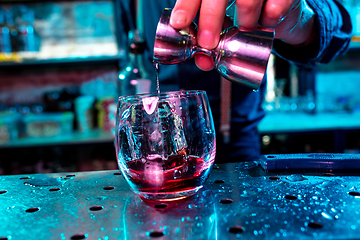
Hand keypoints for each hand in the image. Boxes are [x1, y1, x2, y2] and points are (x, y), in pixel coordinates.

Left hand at [169, 0, 314, 70]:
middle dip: (210, 20)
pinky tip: (266, 22)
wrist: (281, 6)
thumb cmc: (246, 13)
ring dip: (245, 24)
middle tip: (208, 43)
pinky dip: (268, 22)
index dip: (186, 6)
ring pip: (247, 2)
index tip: (179, 23)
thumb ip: (211, 39)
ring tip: (245, 29)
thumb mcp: (224, 24)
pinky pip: (274, 9)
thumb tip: (203, 61)